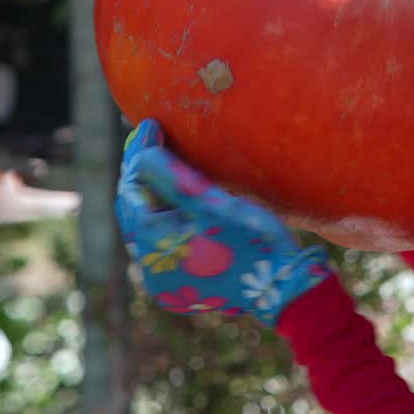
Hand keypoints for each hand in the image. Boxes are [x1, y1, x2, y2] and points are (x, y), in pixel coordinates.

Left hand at [116, 119, 332, 325]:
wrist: (282, 286)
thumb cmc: (250, 238)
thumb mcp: (210, 199)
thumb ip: (171, 174)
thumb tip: (143, 147)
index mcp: (153, 244)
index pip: (132, 189)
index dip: (139, 154)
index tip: (151, 125)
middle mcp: (150, 268)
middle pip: (135, 209)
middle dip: (142, 175)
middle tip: (151, 142)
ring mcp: (164, 282)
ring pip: (147, 228)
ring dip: (153, 197)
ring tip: (163, 166)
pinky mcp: (180, 288)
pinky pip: (163, 246)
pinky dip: (165, 220)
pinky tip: (178, 203)